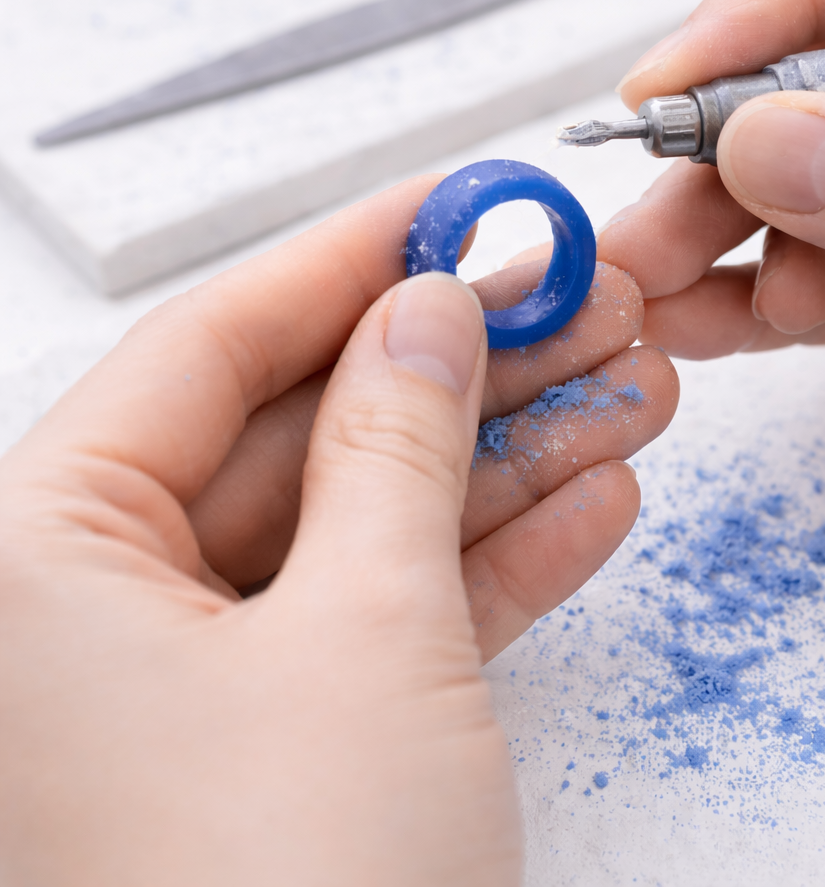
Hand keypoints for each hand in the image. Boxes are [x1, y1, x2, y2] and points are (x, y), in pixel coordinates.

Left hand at [0, 175, 675, 885]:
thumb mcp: (362, 637)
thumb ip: (398, 445)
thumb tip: (433, 313)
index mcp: (36, 560)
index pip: (209, 346)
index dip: (352, 260)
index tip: (459, 203)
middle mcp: (84, 619)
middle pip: (299, 429)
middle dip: (458, 364)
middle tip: (572, 296)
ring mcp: (183, 696)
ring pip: (356, 523)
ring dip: (498, 457)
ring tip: (622, 388)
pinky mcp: (273, 763)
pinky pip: (381, 622)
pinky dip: (488, 566)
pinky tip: (589, 501)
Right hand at [602, 0, 824, 465]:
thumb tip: (783, 142)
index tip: (693, 73)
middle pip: (824, 55)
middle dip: (723, 124)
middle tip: (651, 183)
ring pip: (800, 174)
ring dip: (714, 223)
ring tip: (653, 273)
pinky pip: (817, 274)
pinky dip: (754, 300)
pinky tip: (714, 322)